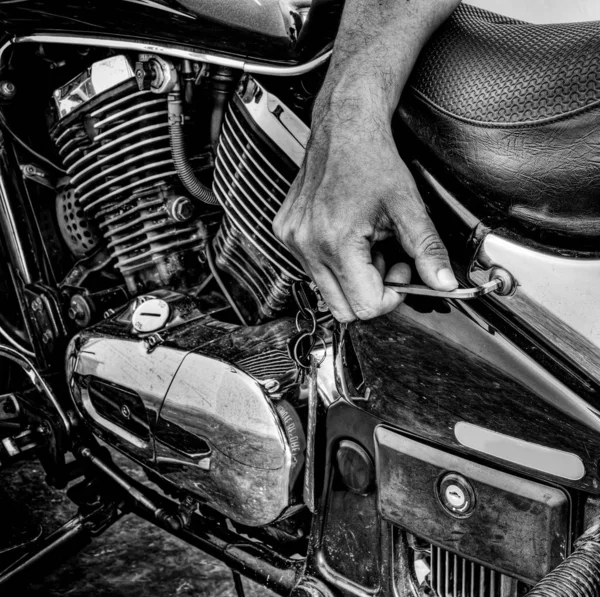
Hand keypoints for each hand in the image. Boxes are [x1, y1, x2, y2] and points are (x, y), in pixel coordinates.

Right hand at [273, 124, 457, 322]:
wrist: (344, 129)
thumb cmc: (372, 160)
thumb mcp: (408, 207)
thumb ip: (428, 250)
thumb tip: (443, 282)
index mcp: (336, 241)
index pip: (365, 306)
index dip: (391, 296)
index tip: (400, 270)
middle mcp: (308, 245)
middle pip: (343, 309)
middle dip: (371, 291)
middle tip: (385, 259)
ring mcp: (293, 240)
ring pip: (328, 292)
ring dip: (353, 277)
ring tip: (366, 244)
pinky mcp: (286, 234)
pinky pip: (313, 269)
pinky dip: (335, 263)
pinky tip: (347, 236)